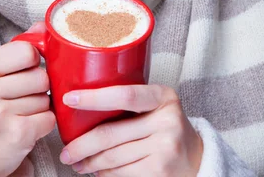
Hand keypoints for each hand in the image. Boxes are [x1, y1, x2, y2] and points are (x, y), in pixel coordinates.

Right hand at [0, 22, 55, 176]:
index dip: (32, 61)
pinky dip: (44, 124)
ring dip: (40, 107)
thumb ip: (17, 49)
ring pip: (46, 98)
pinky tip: (26, 128)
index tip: (22, 72)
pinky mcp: (15, 134)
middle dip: (38, 88)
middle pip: (40, 75)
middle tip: (19, 99)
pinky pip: (49, 118)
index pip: (26, 50)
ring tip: (19, 114)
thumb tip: (43, 25)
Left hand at [59, 84, 202, 176]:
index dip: (94, 97)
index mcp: (163, 96)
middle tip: (65, 151)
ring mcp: (166, 147)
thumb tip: (81, 105)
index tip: (69, 99)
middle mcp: (167, 120)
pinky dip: (105, 173)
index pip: (124, 95)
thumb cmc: (165, 125)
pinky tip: (97, 170)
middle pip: (111, 133)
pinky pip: (122, 173)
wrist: (198, 156)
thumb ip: (130, 100)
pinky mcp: (161, 171)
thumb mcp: (156, 105)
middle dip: (82, 144)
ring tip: (77, 162)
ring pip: (113, 157)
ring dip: (90, 162)